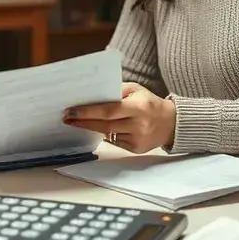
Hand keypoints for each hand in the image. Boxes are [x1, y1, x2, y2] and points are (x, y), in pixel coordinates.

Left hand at [62, 82, 176, 152]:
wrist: (171, 123)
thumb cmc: (149, 103)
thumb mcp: (135, 90)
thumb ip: (116, 91)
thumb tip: (91, 96)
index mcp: (138, 107)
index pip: (108, 110)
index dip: (88, 112)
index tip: (71, 111)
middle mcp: (138, 125)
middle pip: (104, 126)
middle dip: (83, 122)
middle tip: (67, 118)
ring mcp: (137, 139)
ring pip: (108, 135)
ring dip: (91, 128)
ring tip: (77, 122)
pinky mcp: (136, 149)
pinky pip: (115, 142)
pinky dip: (106, 135)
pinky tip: (99, 128)